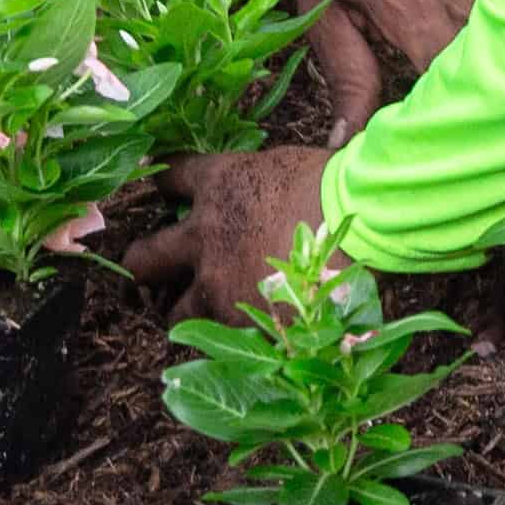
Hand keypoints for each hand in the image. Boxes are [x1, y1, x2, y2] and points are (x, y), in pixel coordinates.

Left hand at [120, 143, 337, 323]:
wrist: (363, 219)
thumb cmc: (335, 185)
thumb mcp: (284, 168)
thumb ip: (254, 186)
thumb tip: (258, 200)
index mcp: (217, 186)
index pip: (169, 179)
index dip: (162, 187)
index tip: (165, 193)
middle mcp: (204, 235)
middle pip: (142, 258)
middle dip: (140, 268)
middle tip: (146, 277)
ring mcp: (219, 283)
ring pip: (175, 312)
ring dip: (183, 311)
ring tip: (198, 317)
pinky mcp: (242, 320)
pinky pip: (218, 337)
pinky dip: (227, 335)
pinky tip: (243, 333)